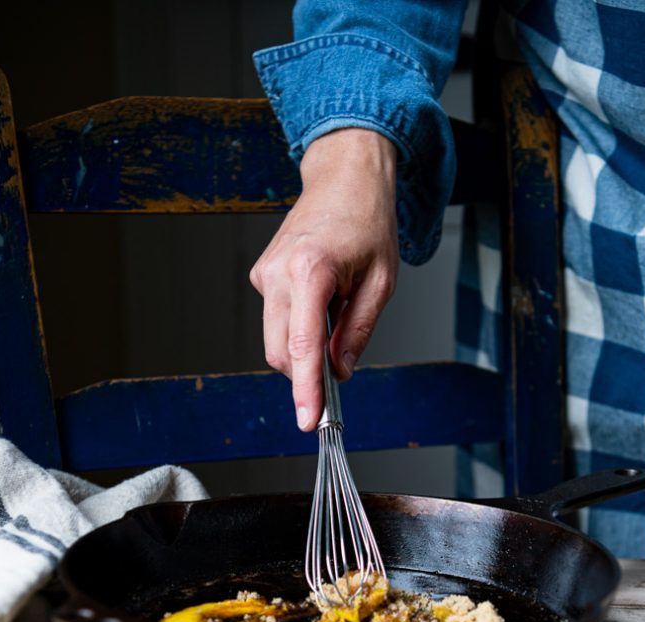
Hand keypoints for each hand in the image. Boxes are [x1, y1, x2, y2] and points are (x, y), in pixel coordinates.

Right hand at [250, 128, 398, 430]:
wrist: (344, 177)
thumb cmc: (368, 222)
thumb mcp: (381, 282)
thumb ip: (357, 332)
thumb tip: (340, 372)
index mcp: (310, 272)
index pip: (303, 346)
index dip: (307, 390)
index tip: (311, 421)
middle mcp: (277, 273)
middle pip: (280, 352)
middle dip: (306, 373)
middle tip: (338, 376)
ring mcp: (265, 273)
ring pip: (275, 339)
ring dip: (303, 349)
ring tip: (337, 316)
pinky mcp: (262, 274)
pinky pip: (277, 318)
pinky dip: (298, 327)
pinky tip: (322, 301)